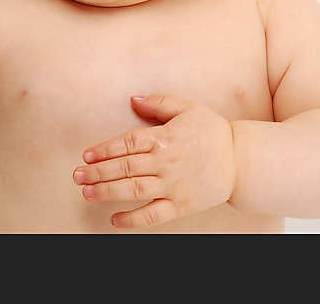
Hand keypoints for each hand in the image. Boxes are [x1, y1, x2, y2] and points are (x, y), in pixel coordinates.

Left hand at [73, 95, 235, 228]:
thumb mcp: (187, 107)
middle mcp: (165, 163)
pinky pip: (153, 215)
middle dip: (97, 172)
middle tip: (77, 175)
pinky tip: (114, 220)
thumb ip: (158, 102)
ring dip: (107, 192)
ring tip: (87, 192)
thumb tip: (134, 99)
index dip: (103, 150)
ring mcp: (172, 186)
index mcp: (164, 138)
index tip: (86, 156)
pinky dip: (133, 220)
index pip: (126, 144)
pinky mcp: (181, 205)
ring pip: (133, 190)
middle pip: (124, 168)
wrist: (243, 160)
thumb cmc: (213, 131)